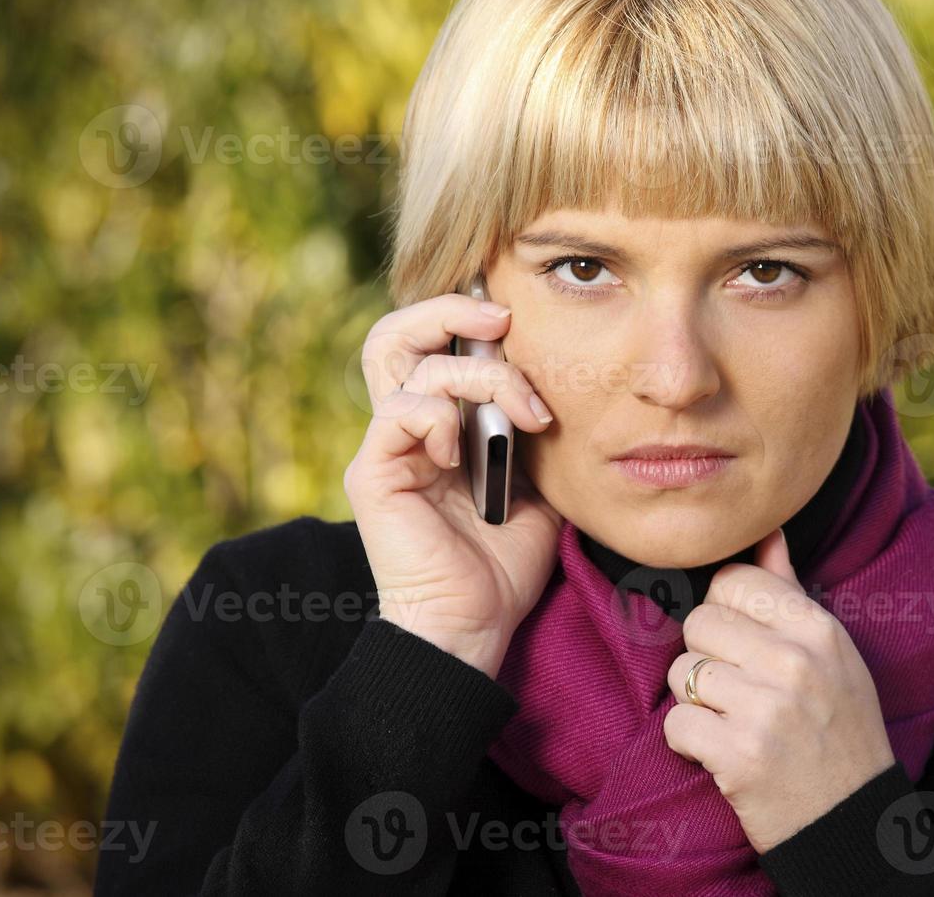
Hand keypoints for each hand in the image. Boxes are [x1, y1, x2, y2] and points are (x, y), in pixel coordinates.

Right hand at [343, 292, 561, 675]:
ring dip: (481, 375)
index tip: (521, 321)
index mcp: (439, 427)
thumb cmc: (503, 564)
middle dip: (450, 308)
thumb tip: (559, 383)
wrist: (474, 626)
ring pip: (413, 364)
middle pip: (396, 334)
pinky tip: (465, 453)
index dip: (467, 317)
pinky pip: (400, 412)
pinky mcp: (374, 474)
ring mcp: (386, 450)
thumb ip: (530, 432)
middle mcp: (406, 430)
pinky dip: (440, 416)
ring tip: (526, 416)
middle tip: (503, 317)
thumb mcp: (535, 484)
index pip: (432, 344)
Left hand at [662, 528, 896, 853]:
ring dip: (696, 702)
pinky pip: (676, 723)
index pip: (732, 581)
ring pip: (682, 673)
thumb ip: (790, 592)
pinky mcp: (740, 755)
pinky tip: (722, 753)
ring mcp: (767, 707)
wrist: (852, 823)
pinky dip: (689, 743)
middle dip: (706, 658)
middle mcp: (795, 661)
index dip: (723, 613)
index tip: (740, 646)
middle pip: (698, 624)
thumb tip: (766, 532)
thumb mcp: (832, 655)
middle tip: (738, 693)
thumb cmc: (839, 730)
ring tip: (733, 723)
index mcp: (818, 629)